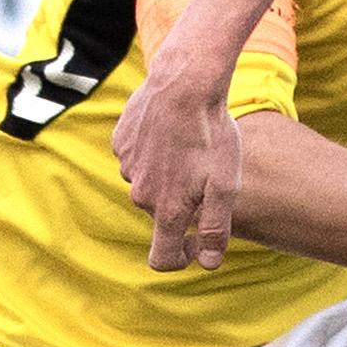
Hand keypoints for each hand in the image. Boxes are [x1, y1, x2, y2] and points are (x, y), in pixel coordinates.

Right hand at [113, 66, 240, 271]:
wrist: (186, 81)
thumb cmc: (212, 132)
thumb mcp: (225, 184)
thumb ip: (216, 228)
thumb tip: (210, 265)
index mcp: (165, 208)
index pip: (162, 258)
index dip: (181, 258)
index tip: (198, 242)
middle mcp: (140, 193)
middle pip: (159, 215)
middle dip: (180, 206)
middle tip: (205, 176)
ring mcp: (127, 166)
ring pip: (149, 184)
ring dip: (168, 177)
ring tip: (191, 150)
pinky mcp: (121, 142)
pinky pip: (138, 159)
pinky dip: (155, 153)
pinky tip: (174, 133)